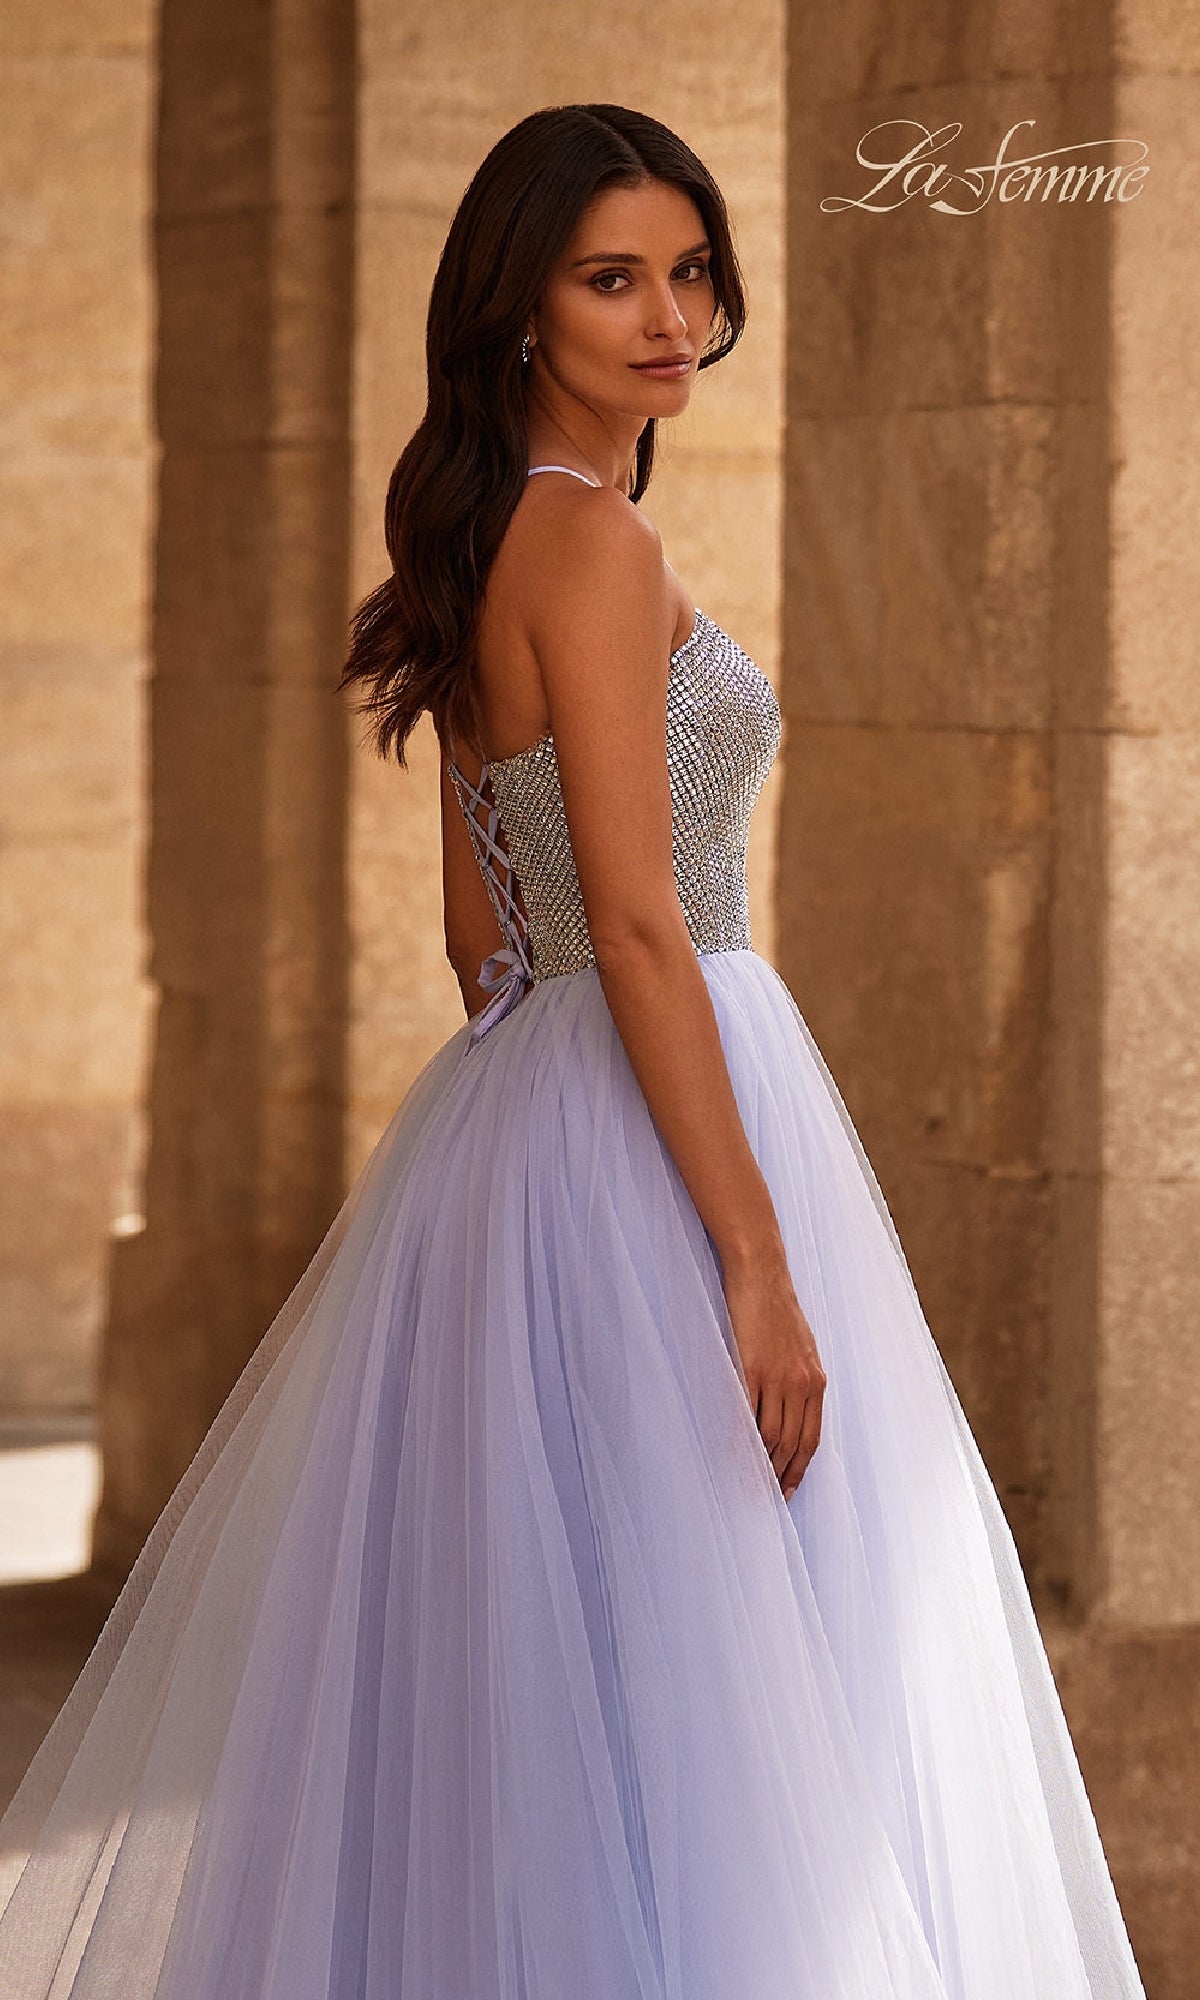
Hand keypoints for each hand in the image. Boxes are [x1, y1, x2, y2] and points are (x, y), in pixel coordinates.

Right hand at [721, 1252, 826, 1498]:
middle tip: (767, 1495)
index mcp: (817, 1381)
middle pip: (792, 1443)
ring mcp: (777, 1377)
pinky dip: (742, 1436)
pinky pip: (748, 1412)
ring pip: (771, 1434)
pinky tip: (735, 1450)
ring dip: (761, 1461)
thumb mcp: (800, 1349)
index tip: (788, 1488)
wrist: (762, 1275)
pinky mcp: (752, 1368)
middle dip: (780, 1473)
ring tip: (750, 1479)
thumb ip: (799, 1382)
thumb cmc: (777, 1310)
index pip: (811, 1437)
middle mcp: (802, 1383)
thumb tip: (789, 1413)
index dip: (799, 1467)